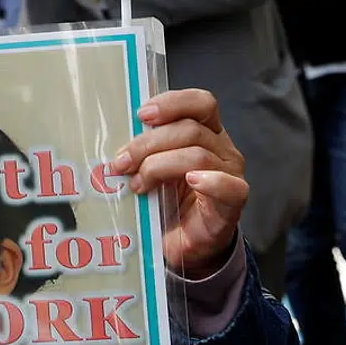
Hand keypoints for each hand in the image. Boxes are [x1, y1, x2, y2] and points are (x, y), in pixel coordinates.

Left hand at [110, 89, 247, 279]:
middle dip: (149, 144)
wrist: (184, 242)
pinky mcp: (233, 203)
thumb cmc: (167, 200)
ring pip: (198, 156)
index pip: (199, 103)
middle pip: (190, 130)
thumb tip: (112, 146)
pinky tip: (193, 182)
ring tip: (138, 184)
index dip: (172, 103)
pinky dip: (210, 182)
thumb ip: (141, 151)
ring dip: (160, 166)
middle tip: (121, 163)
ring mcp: (230, 174)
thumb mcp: (151, 168)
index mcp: (204, 132)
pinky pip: (229, 187)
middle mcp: (221, 149)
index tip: (141, 115)